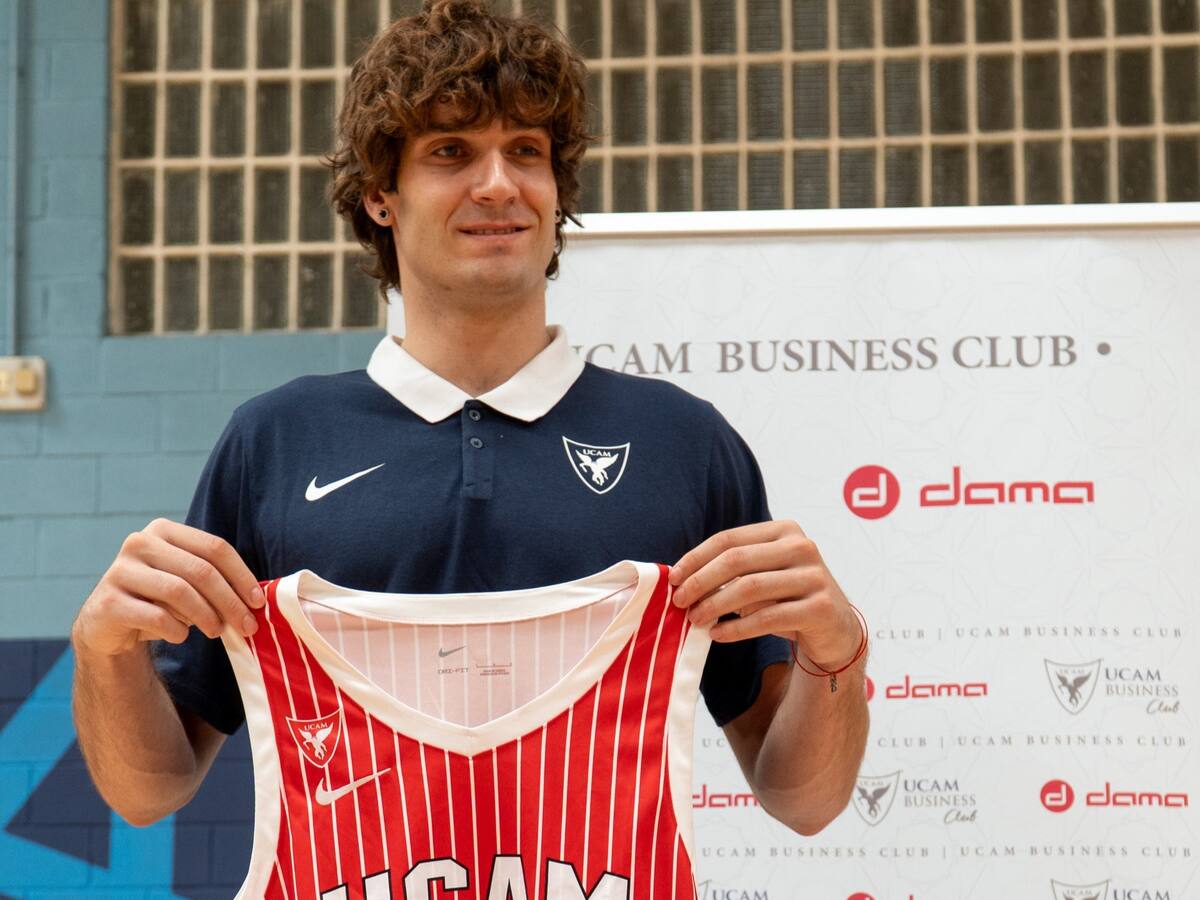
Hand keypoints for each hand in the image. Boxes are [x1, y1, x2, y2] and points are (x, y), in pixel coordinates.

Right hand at [72, 519, 264, 656]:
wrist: (108, 625)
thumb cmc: (158, 600)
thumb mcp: (187, 582)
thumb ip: (214, 580)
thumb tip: (254, 599)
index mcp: (163, 530)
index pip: (214, 548)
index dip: (241, 575)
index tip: (258, 602)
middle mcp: (139, 543)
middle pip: (200, 571)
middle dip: (230, 601)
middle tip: (246, 626)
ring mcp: (119, 571)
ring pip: (179, 592)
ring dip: (206, 616)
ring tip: (216, 632)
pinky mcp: (108, 602)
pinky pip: (156, 616)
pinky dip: (177, 630)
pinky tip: (181, 636)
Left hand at [669, 521, 860, 668]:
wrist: (835, 629)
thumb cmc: (788, 598)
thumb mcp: (763, 575)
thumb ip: (733, 570)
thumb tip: (683, 579)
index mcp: (784, 530)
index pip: (729, 539)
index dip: (696, 558)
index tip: (673, 578)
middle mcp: (802, 547)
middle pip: (736, 560)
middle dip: (701, 581)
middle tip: (680, 601)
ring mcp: (814, 576)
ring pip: (750, 588)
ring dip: (715, 605)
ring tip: (695, 620)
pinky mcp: (820, 607)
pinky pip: (767, 618)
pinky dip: (736, 628)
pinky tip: (718, 635)